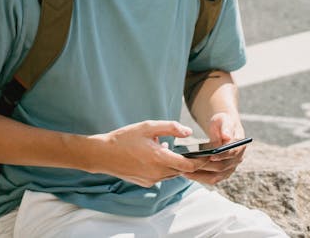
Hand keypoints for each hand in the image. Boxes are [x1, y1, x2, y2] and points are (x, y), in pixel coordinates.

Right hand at [83, 120, 206, 187]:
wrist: (102, 154)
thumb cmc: (123, 138)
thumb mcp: (147, 126)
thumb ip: (170, 127)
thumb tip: (188, 132)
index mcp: (160, 158)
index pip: (190, 165)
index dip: (201, 161)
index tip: (206, 155)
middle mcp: (158, 173)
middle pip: (182, 170)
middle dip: (188, 162)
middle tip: (191, 151)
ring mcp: (152, 180)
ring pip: (172, 174)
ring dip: (174, 164)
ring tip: (166, 150)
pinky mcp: (146, 183)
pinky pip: (161, 176)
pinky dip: (163, 168)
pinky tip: (153, 157)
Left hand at [183, 112, 245, 184]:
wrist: (223, 129)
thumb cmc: (222, 123)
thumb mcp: (224, 120)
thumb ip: (226, 127)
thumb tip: (227, 136)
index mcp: (239, 146)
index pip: (231, 154)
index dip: (221, 155)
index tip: (210, 156)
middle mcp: (236, 160)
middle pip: (221, 167)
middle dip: (206, 166)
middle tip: (190, 165)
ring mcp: (229, 168)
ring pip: (215, 177)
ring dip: (200, 175)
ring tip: (184, 172)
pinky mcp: (222, 173)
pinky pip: (211, 179)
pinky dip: (199, 178)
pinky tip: (186, 174)